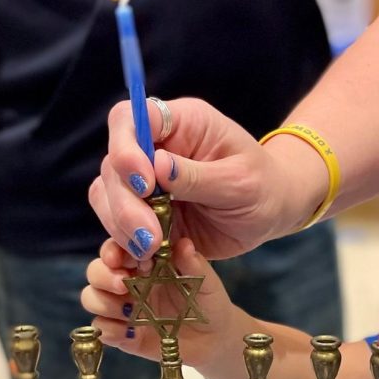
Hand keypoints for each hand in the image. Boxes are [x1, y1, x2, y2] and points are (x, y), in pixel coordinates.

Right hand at [81, 237, 247, 368]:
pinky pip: (102, 329)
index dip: (113, 251)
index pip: (117, 248)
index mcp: (144, 262)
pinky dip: (109, 330)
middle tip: (123, 284)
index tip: (121, 258)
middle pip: (96, 271)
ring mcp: (123, 308)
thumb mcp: (205, 281)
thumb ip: (193, 264)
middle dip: (103, 276)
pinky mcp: (124, 335)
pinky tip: (130, 332)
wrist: (214, 338)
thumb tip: (184, 243)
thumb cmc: (208, 301)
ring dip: (103, 302)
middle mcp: (128, 282)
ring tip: (129, 310)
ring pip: (92, 298)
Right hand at [91, 98, 318, 260]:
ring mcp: (145, 181)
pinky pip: (116, 224)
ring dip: (121, 225)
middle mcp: (154, 147)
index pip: (129, 119)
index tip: (145, 182)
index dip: (125, 148)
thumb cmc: (263, 186)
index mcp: (180, 123)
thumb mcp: (241, 180)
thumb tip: (157, 166)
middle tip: (149, 234)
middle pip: (113, 164)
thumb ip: (200, 175)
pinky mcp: (144, 211)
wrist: (271, 211)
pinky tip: (143, 260)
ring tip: (149, 250)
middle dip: (125, 202)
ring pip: (107, 195)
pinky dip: (123, 242)